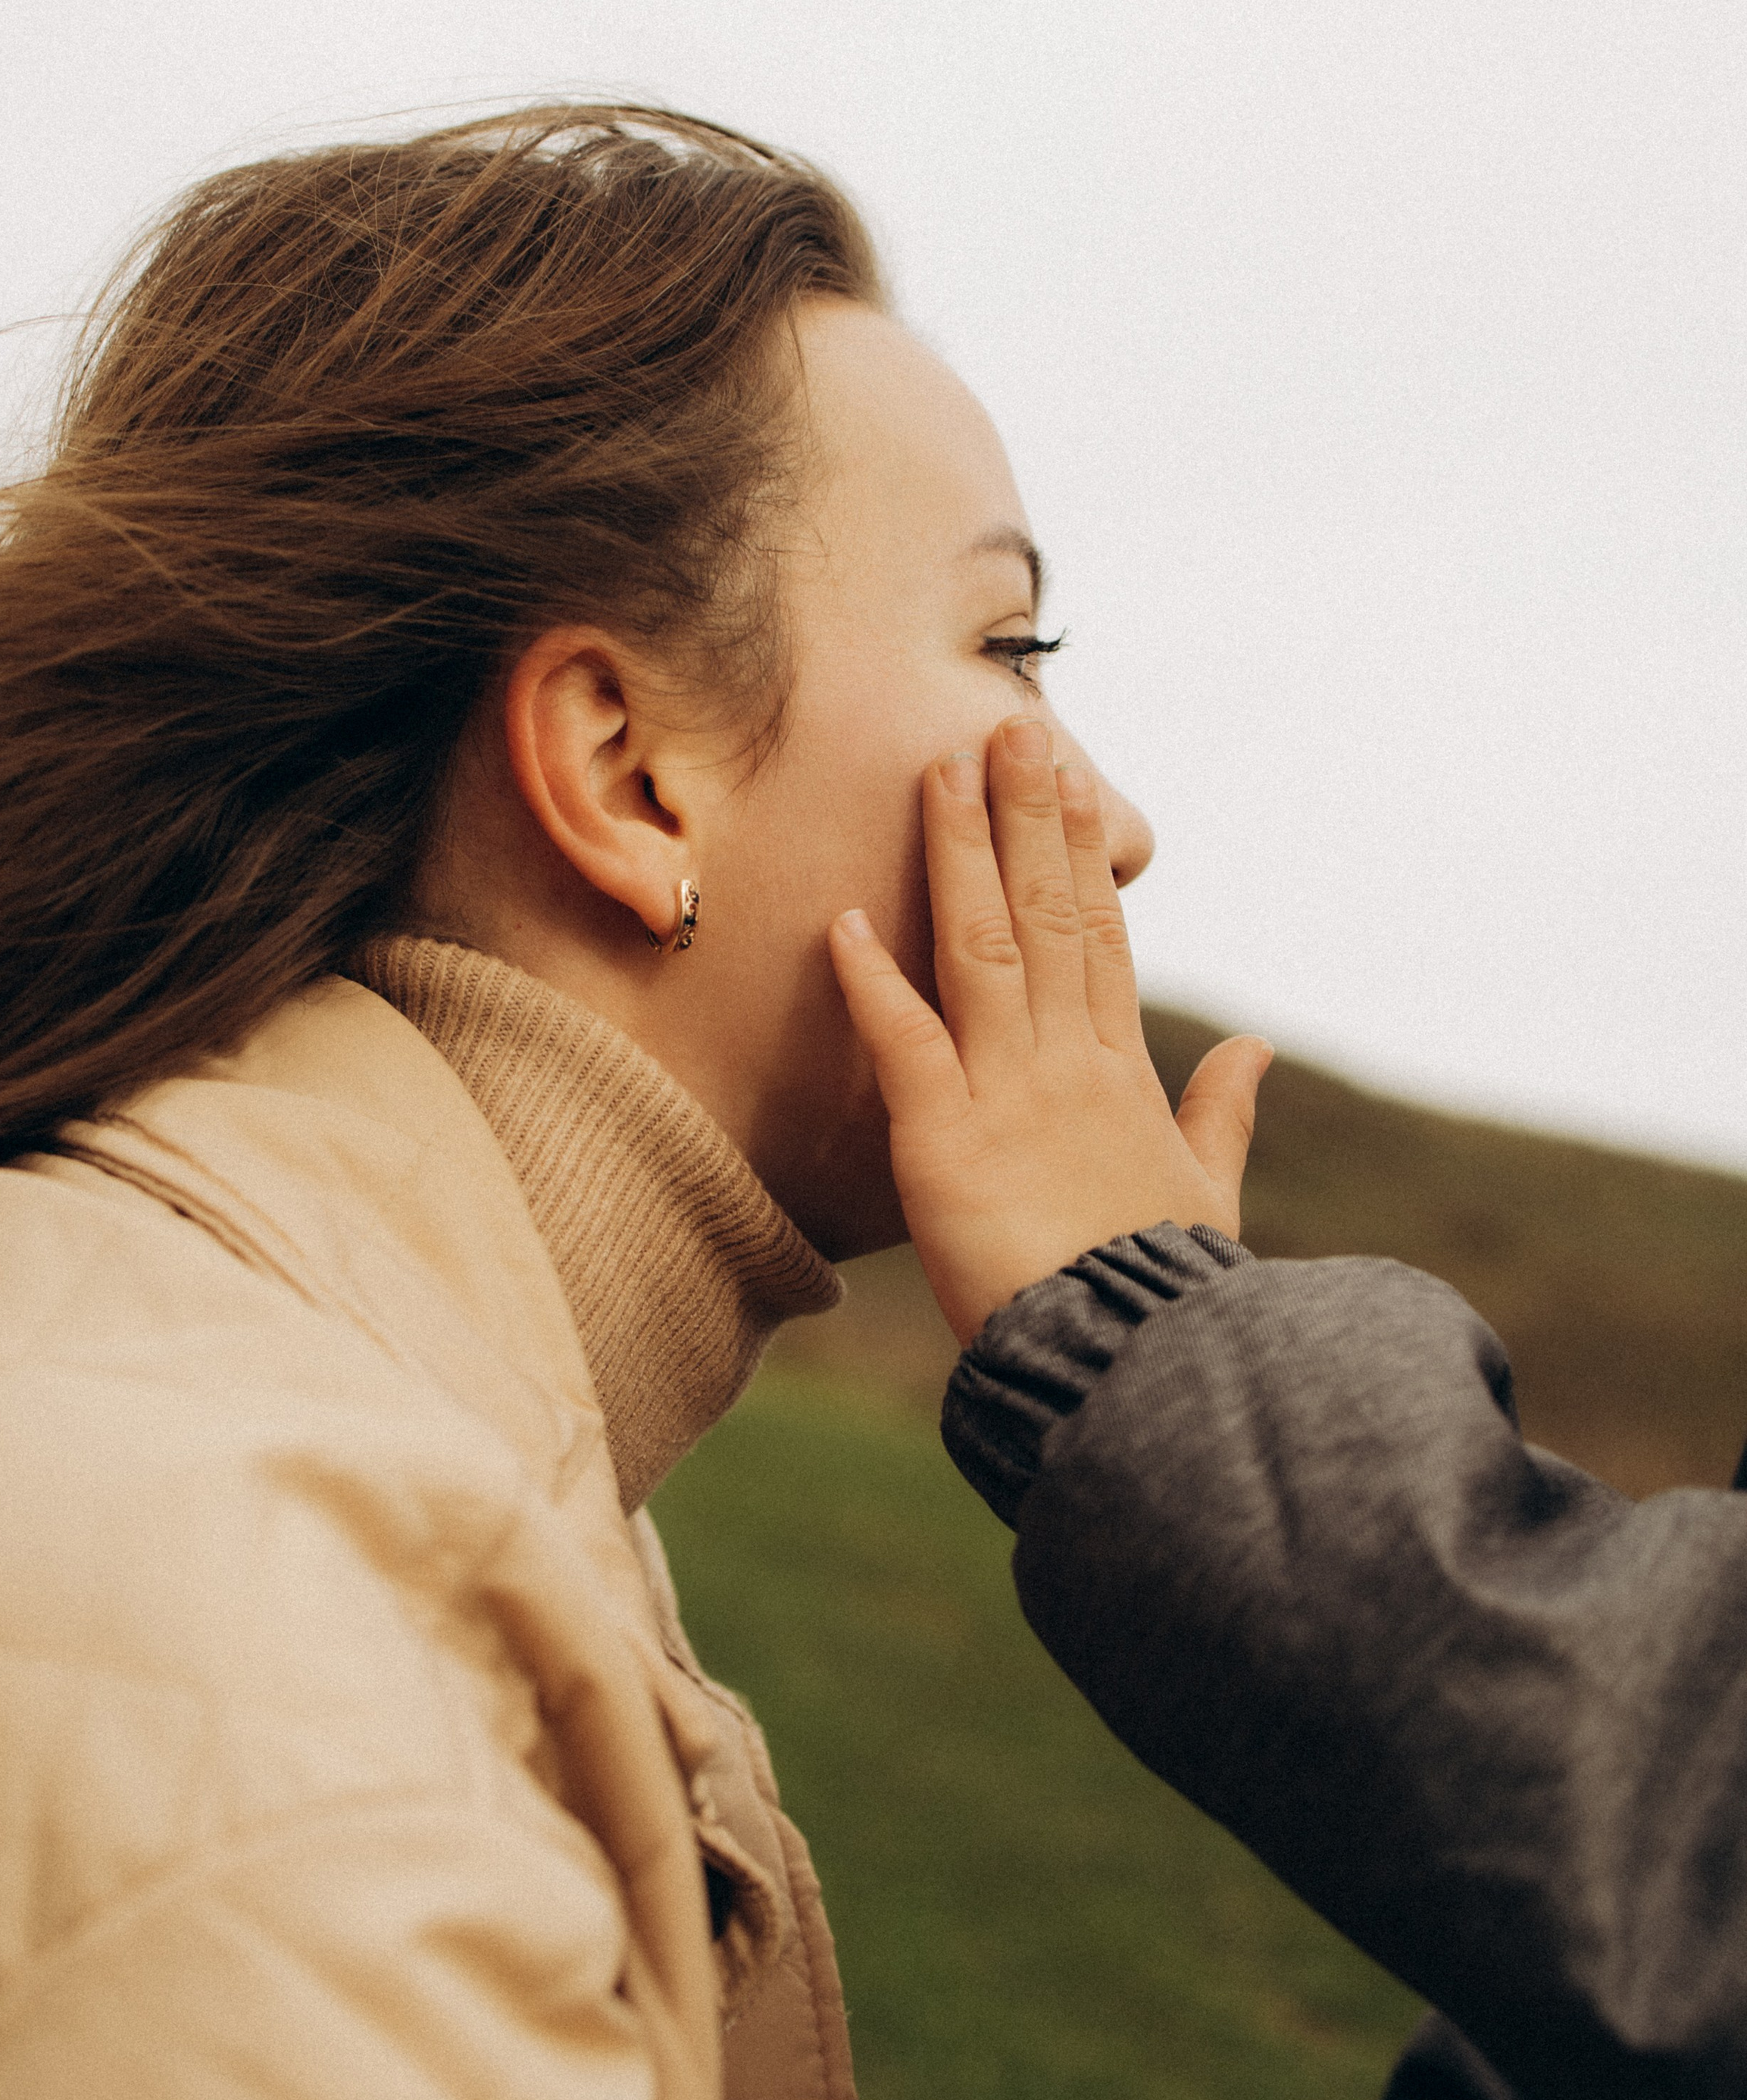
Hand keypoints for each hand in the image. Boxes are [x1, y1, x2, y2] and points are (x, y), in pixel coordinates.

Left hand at [829, 717, 1271, 1344]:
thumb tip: (1255, 1046)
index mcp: (1124, 1073)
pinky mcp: (945, 1142)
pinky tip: (843, 920)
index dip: (1078, 853)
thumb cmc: (1166, 1295)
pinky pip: (904, 1045)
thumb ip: (1222, 1113)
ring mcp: (1009, 1094)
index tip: (1065, 779)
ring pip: (983, 948)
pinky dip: (872, 983)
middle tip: (1008, 729)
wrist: (1135, 1370)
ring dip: (961, 855)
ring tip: (942, 770)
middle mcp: (1069, 1063)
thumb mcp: (1207, 1195)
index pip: (1100, 937)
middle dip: (1026, 818)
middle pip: (1047, 916)